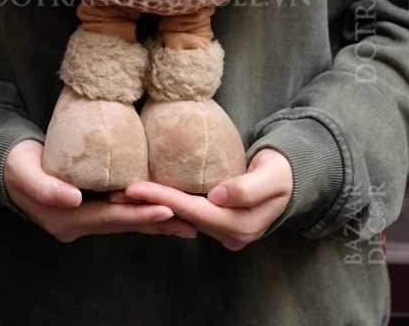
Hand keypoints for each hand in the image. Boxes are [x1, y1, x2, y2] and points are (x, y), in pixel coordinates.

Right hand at [3, 140, 197, 241]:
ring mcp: (84, 220)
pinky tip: (165, 210)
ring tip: (187, 222)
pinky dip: (143, 212)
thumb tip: (72, 198)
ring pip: (125, 222)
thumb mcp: (25, 172)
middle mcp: (77, 225)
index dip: (137, 214)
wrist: (6, 168)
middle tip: (190, 221)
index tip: (165, 209)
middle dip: (157, 222)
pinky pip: (120, 213)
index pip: (108, 218)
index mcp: (65, 219)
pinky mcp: (90, 208)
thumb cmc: (16, 166)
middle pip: (123, 224)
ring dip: (156, 222)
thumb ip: (46, 186)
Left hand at [116, 148, 292, 250]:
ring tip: (121, 195)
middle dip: (148, 205)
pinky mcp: (217, 222)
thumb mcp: (271, 176)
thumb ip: (247, 188)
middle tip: (116, 193)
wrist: (292, 179)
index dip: (163, 198)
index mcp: (240, 226)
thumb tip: (219, 196)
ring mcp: (222, 231)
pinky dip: (166, 204)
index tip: (135, 188)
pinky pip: (187, 213)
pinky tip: (144, 196)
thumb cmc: (282, 173)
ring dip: (152, 207)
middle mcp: (228, 235)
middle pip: (181, 218)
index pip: (194, 211)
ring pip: (181, 218)